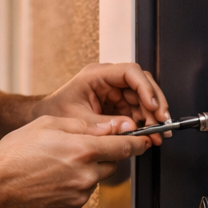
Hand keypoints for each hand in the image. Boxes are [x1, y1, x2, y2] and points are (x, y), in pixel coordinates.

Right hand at [0, 116, 150, 207]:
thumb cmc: (15, 154)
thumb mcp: (47, 124)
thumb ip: (83, 125)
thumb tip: (110, 127)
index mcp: (83, 150)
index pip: (125, 145)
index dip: (137, 141)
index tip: (142, 140)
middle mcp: (86, 175)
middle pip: (111, 163)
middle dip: (100, 156)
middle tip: (75, 151)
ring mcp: (80, 195)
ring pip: (94, 180)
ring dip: (83, 172)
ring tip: (54, 167)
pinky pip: (80, 196)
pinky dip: (71, 188)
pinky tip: (50, 182)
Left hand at [32, 62, 170, 144]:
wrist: (46, 118)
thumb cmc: (55, 112)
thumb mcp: (79, 120)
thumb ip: (104, 124)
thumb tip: (130, 128)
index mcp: (96, 75)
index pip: (130, 73)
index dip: (145, 88)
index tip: (153, 106)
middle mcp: (108, 80)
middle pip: (142, 85)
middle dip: (155, 105)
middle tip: (161, 124)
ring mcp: (114, 91)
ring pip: (143, 99)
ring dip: (152, 116)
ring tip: (156, 134)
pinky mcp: (116, 104)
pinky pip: (136, 110)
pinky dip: (144, 122)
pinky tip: (148, 134)